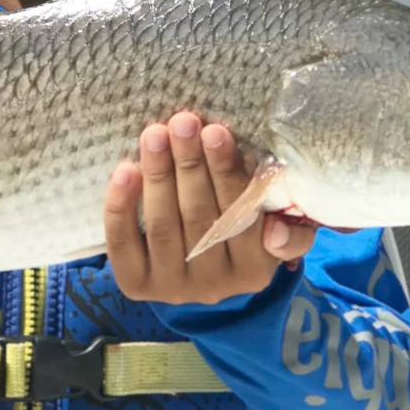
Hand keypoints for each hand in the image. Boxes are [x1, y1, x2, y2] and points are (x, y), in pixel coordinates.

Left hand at [105, 113, 314, 305]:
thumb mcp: (272, 233)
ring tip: (155, 134)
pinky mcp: (136, 284)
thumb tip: (276, 230)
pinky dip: (121, 206)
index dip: (227, 173)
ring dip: (158, 174)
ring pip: (163, 226)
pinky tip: (124, 171)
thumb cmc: (237, 234)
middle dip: (190, 164)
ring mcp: (172, 286)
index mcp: (254, 269)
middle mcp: (214, 285)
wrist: (194, 276)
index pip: (241, 216)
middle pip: (200, 217)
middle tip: (182, 122)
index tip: (215, 131)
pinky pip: (124, 244)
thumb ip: (288, 228)